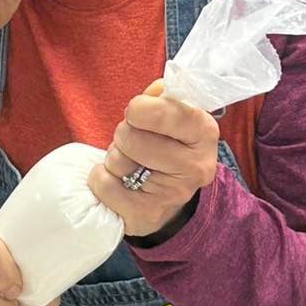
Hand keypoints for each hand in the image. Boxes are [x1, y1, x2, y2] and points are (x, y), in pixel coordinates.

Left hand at [88, 80, 218, 241]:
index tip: (136, 113)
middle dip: (123, 135)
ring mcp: (173, 195)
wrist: (167, 197)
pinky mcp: (146, 216)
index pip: (165, 111)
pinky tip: (119, 182)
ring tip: (129, 163)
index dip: (139, 109)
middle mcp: (196, 166)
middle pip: (132, 137)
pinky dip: (100, 179)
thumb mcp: (171, 117)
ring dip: (113, 157)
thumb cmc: (165, 147)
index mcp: (205, 132)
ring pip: (117, 160)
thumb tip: (156, 89)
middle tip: (132, 142)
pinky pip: (104, 186)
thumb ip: (161, 98)